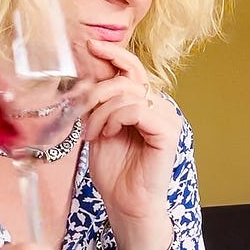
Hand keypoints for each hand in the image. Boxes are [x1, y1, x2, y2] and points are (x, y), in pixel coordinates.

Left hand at [82, 39, 179, 231]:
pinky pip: (137, 109)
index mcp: (144, 103)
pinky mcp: (167, 131)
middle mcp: (158, 106)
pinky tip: (108, 134)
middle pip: (124, 80)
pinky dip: (115, 118)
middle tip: (82, 118)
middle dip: (95, 95)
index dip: (113, 54)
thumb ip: (97, 104)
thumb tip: (85, 77)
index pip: (131, 68)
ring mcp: (166, 117)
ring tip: (93, 133)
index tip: (90, 45)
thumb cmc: (114, 171)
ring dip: (101, 112)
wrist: (126, 204)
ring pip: (128, 93)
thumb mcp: (98, 129)